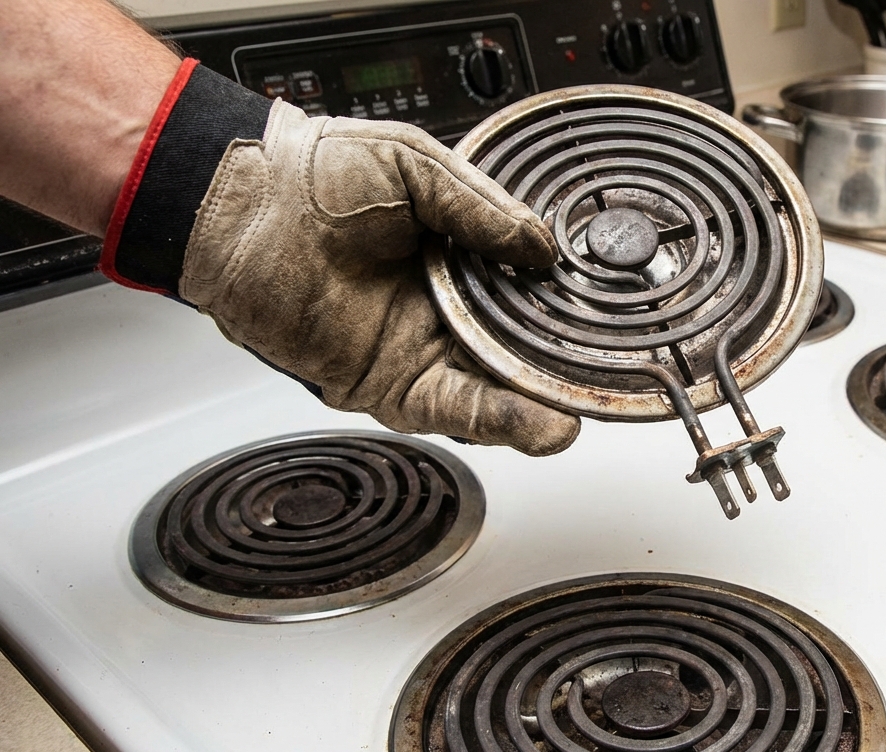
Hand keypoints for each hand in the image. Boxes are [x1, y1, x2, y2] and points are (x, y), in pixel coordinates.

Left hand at [178, 101, 579, 455]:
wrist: (240, 203)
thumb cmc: (314, 173)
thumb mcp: (418, 165)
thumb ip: (481, 209)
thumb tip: (539, 246)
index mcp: (458, 258)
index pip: (528, 293)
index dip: (566, 308)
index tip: (608, 318)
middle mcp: (442, 310)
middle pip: (520, 351)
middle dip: (567, 371)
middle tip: (613, 381)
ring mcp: (416, 350)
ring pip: (495, 391)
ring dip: (543, 406)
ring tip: (588, 413)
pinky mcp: (385, 384)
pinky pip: (452, 409)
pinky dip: (498, 420)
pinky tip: (540, 421)